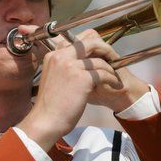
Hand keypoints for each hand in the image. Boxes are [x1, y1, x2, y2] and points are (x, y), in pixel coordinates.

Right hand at [17, 26, 148, 150]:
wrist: (46, 120)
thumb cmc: (49, 105)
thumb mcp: (52, 78)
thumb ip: (63, 67)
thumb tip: (79, 63)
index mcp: (53, 55)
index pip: (77, 39)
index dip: (92, 44)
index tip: (99, 54)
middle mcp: (61, 56)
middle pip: (90, 42)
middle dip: (105, 49)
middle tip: (112, 59)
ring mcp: (72, 66)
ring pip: (99, 60)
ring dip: (110, 69)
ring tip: (114, 77)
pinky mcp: (82, 78)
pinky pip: (103, 73)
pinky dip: (112, 79)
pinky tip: (114, 84)